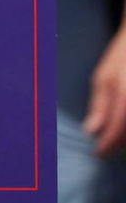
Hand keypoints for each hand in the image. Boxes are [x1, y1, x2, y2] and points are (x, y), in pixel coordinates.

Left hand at [86, 20, 125, 155]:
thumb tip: (91, 131)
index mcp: (124, 95)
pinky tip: (122, 127)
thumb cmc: (119, 60)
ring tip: (113, 139)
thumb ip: (99, 105)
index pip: (117, 129)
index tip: (98, 154)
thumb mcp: (102, 78)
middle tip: (104, 148)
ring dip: (125, 138)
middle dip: (117, 144)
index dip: (107, 145)